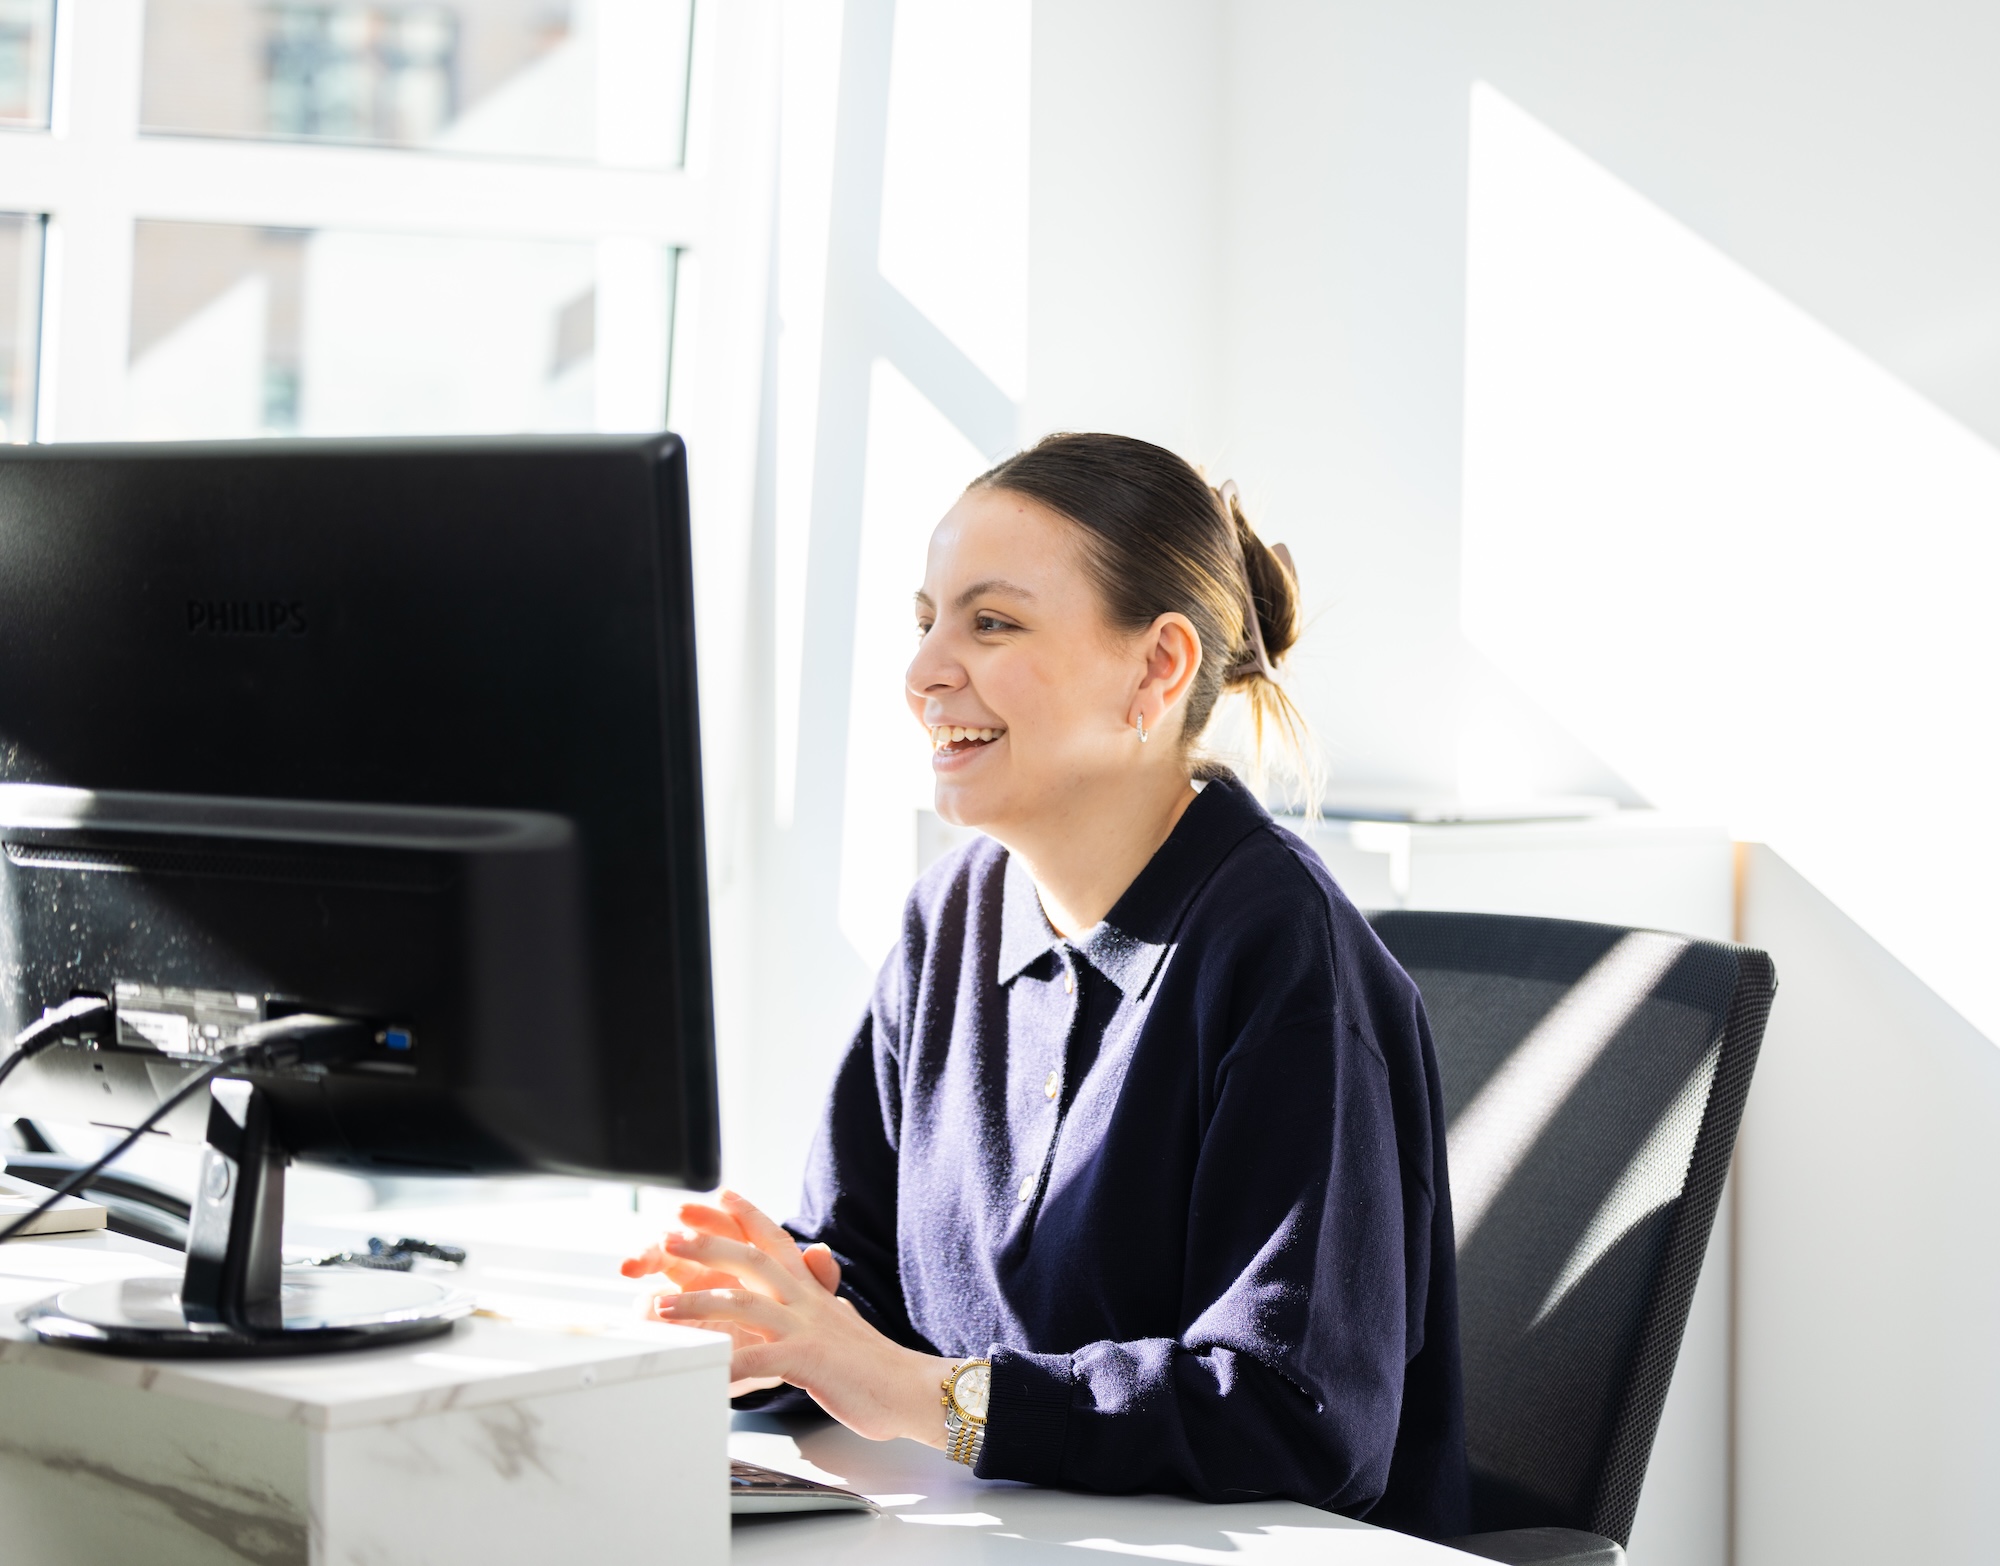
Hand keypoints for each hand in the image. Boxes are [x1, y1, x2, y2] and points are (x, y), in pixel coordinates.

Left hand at [622, 1190, 955, 1446]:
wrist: (913, 1388)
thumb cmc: (875, 1365)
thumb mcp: (842, 1322)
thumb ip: (822, 1302)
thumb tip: (818, 1288)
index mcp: (812, 1291)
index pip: (777, 1240)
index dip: (747, 1215)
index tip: (721, 1194)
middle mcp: (806, 1301)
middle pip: (750, 1260)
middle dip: (706, 1246)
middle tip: (667, 1235)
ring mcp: (805, 1328)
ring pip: (743, 1305)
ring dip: (697, 1304)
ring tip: (658, 1305)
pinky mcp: (806, 1361)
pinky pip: (755, 1361)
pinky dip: (723, 1366)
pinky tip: (698, 1371)